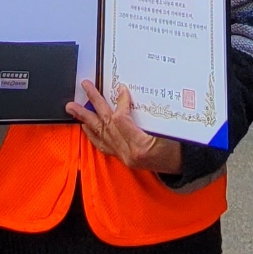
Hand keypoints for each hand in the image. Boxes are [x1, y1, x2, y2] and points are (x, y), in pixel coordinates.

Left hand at [66, 80, 180, 173]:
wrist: (180, 165)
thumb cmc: (177, 146)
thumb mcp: (168, 129)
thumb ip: (149, 114)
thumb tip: (128, 95)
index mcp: (140, 146)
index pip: (121, 120)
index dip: (120, 102)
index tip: (121, 88)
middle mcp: (127, 153)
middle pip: (106, 125)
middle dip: (93, 105)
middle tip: (85, 88)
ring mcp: (123, 157)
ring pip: (100, 135)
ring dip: (85, 119)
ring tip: (72, 108)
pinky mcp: (122, 158)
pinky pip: (103, 145)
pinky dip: (92, 134)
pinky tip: (84, 125)